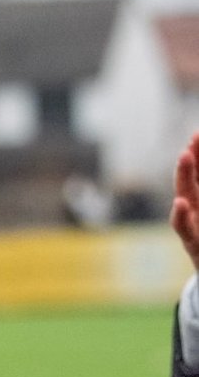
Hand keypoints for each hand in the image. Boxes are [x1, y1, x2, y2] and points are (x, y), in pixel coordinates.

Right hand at [172, 132, 198, 270]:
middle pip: (192, 178)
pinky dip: (181, 216)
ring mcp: (192, 224)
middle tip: (194, 137)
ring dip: (184, 175)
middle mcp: (194, 208)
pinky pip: (184, 228)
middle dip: (192, 158)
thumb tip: (184, 193)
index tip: (197, 134)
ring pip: (185, 196)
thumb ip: (195, 183)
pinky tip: (180, 203)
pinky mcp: (193, 243)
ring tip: (184, 156)